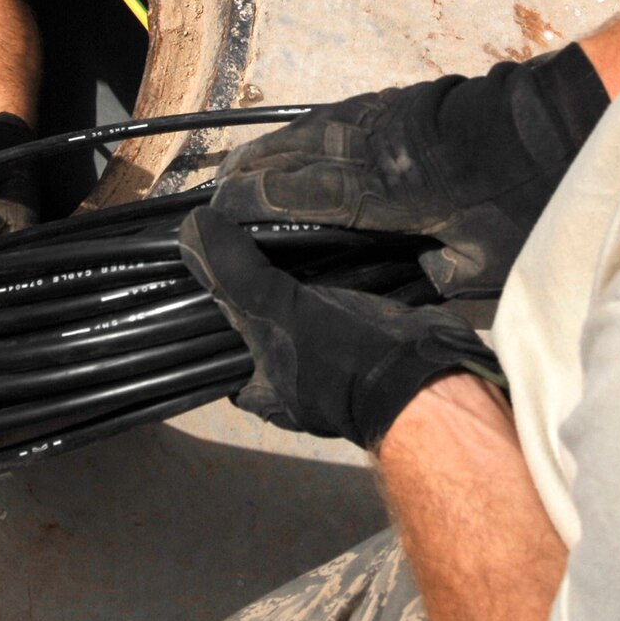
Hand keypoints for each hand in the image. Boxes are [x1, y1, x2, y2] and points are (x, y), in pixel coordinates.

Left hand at [179, 206, 500, 448]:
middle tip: (253, 241)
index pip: (223, 355)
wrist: (428, 372)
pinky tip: (333, 244)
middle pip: (268, 330)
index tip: (211, 271)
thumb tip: (191, 228)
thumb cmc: (342, 358)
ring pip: (308, 316)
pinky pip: (346, 308)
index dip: (215, 316)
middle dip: (266, 291)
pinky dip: (341, 281)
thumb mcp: (278, 313)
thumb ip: (236, 276)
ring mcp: (338, 365)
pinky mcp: (371, 343)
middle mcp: (299, 385)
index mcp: (267, 392)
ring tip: (290, 233)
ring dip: (306, 282)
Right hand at [207, 45, 607, 297]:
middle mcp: (380, 146)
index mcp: (390, 191)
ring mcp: (393, 117)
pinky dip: (313, 128)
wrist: (572, 127)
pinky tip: (301, 136)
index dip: (259, 204)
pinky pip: (345, 116)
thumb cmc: (534, 205)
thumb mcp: (490, 270)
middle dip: (254, 173)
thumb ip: (438, 285)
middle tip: (216, 192)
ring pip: (318, 129)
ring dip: (277, 147)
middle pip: (299, 154)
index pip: (305, 194)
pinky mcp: (411, 103)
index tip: (221, 213)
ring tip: (242, 164)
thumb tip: (404, 294)